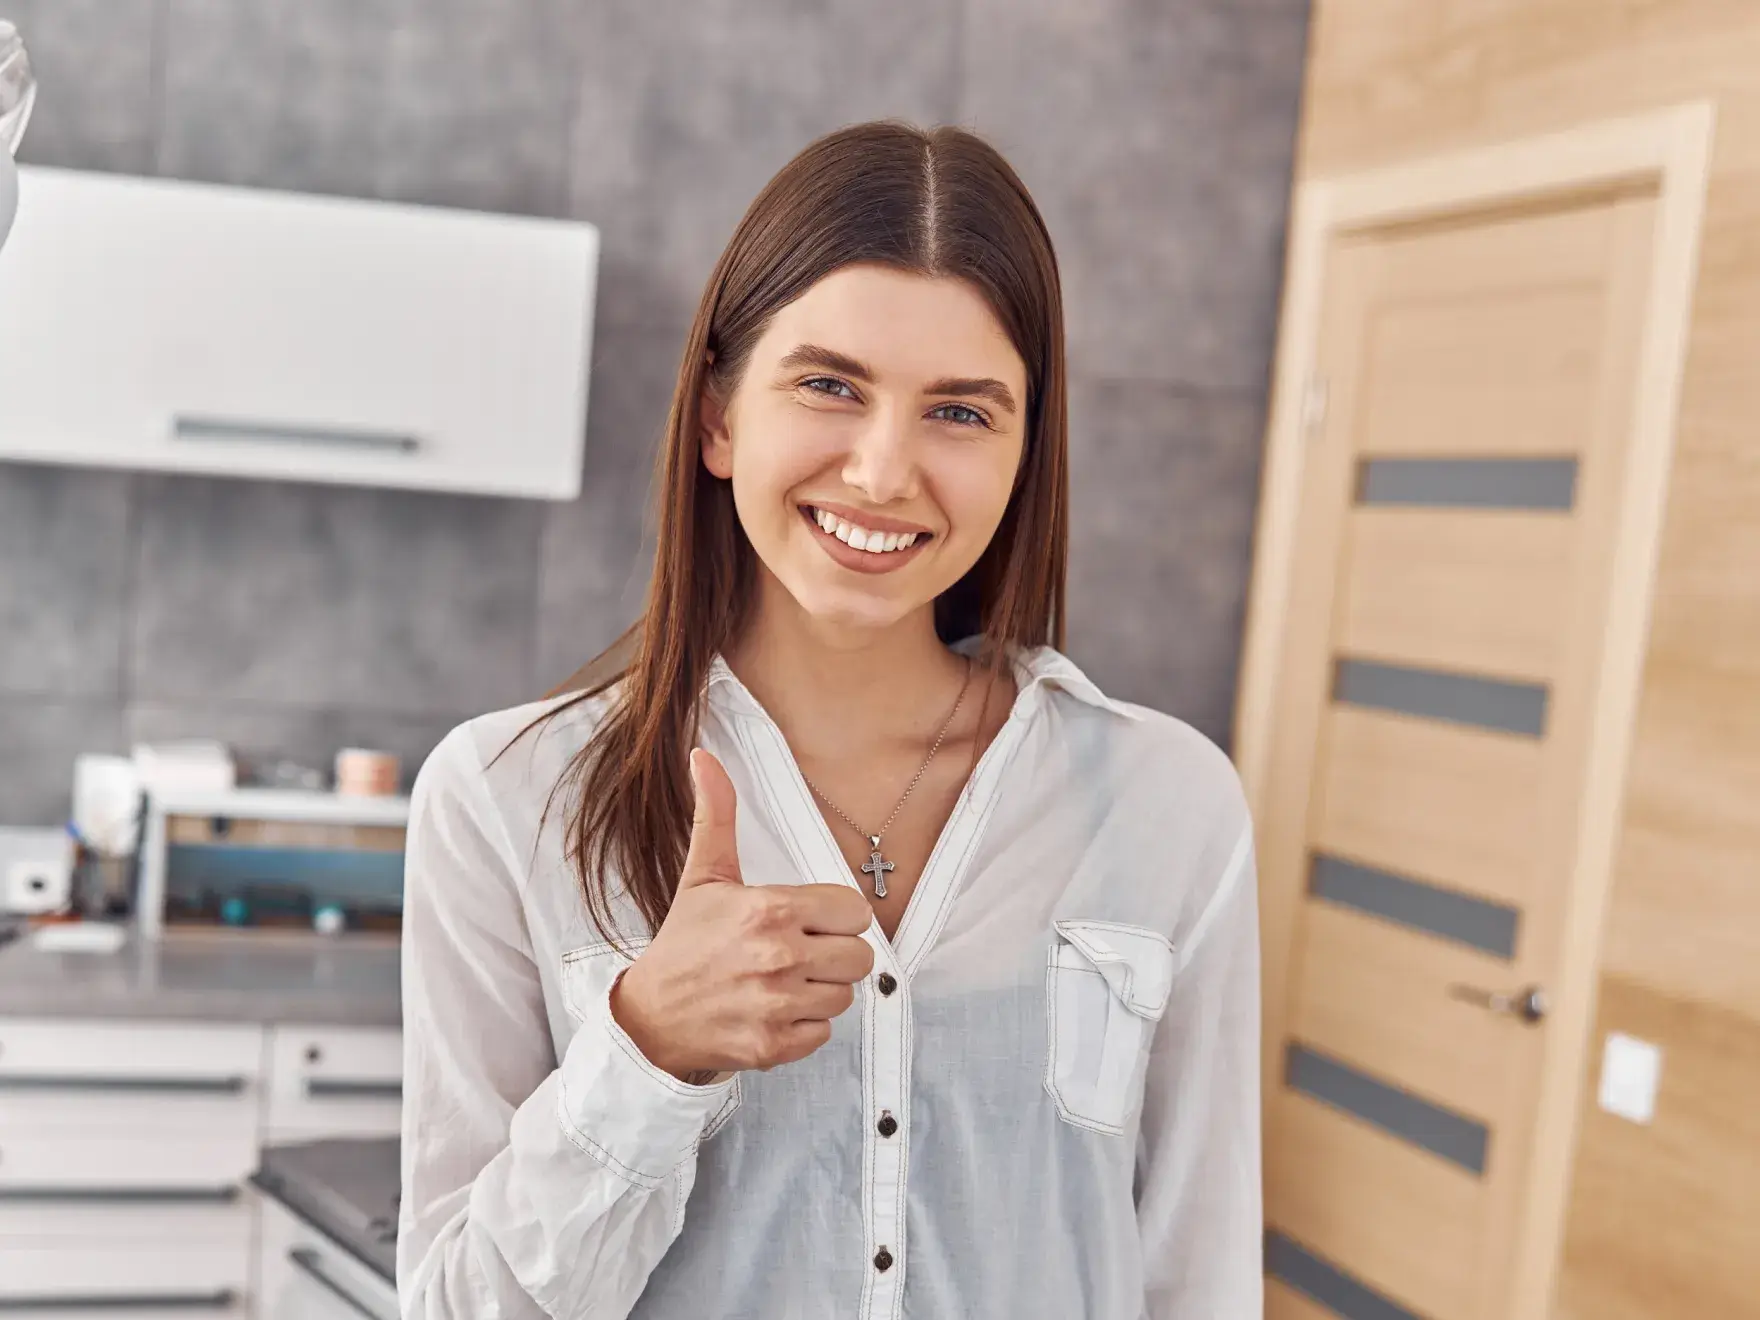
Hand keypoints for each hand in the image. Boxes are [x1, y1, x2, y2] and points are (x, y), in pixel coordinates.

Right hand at [611, 749, 875, 1081]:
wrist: (649, 1016)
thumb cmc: (683, 944)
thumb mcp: (703, 876)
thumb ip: (716, 816)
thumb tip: (704, 757)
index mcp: (771, 910)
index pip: (855, 912)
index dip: (835, 917)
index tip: (809, 921)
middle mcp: (779, 958)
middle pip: (860, 957)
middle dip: (833, 954)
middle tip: (797, 953)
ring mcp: (778, 1006)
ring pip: (844, 996)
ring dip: (820, 991)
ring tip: (783, 982)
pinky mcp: (775, 1046)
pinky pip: (824, 1033)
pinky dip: (804, 1026)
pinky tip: (774, 1010)